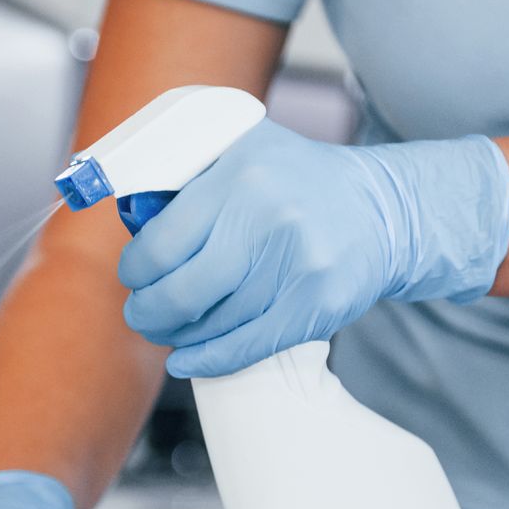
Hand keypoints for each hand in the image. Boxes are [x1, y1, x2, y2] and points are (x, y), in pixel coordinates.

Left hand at [117, 119, 508, 378]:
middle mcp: (268, 215)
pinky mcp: (319, 303)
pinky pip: (248, 345)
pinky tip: (188, 360)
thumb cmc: (299, 182)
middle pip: (180, 290)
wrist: (384, 210)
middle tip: (142, 313)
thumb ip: (187, 170)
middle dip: (148, 311)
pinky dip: (210, 359)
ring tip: (169, 330)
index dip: (136, 270)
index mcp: (239, 171)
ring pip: (213, 322)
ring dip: (178, 335)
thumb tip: (124, 209)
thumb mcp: (244, 149)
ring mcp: (297, 263)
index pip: (160, 242)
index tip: (133, 276)